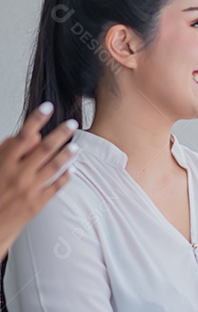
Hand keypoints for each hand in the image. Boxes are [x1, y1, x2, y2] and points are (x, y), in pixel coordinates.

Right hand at [0, 103, 78, 259]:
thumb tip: (27, 135)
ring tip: (77, 146)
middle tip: (72, 123)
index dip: (36, 119)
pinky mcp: (37, 204)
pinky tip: (72, 170)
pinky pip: (56, 187)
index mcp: (4, 163)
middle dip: (61, 133)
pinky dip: (66, 177)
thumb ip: (7, 151)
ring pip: (55, 167)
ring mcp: (30, 189)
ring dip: (68, 155)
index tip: (47, 107)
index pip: (24, 135)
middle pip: (45, 148)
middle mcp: (18, 174)